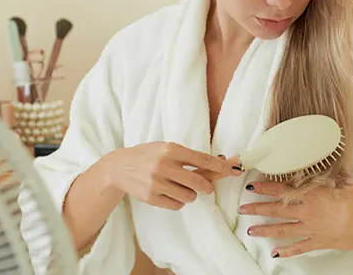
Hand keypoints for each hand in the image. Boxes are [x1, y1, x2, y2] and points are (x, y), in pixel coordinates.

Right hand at [103, 142, 241, 210]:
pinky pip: (177, 205)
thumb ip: (188, 157)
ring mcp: (157, 182)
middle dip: (207, 186)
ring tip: (179, 187)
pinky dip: (178, 201)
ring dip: (190, 194)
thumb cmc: (148, 156)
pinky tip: (169, 193)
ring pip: (189, 196)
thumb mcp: (165, 149)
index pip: (202, 159)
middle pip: (198, 182)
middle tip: (207, 187)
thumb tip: (219, 162)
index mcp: (170, 149)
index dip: (220, 166)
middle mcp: (164, 165)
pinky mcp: (151, 197)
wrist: (119, 167)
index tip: (233, 170)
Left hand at [239, 180, 352, 257]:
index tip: (252, 185)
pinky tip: (275, 254)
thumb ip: (330, 170)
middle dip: (257, 209)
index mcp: (311, 195)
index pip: (283, 189)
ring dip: (265, 230)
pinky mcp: (318, 242)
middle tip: (242, 208)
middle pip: (277, 210)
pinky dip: (286, 251)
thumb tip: (324, 154)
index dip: (266, 187)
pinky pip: (299, 248)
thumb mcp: (345, 180)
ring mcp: (311, 229)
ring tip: (250, 231)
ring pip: (283, 230)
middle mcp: (307, 212)